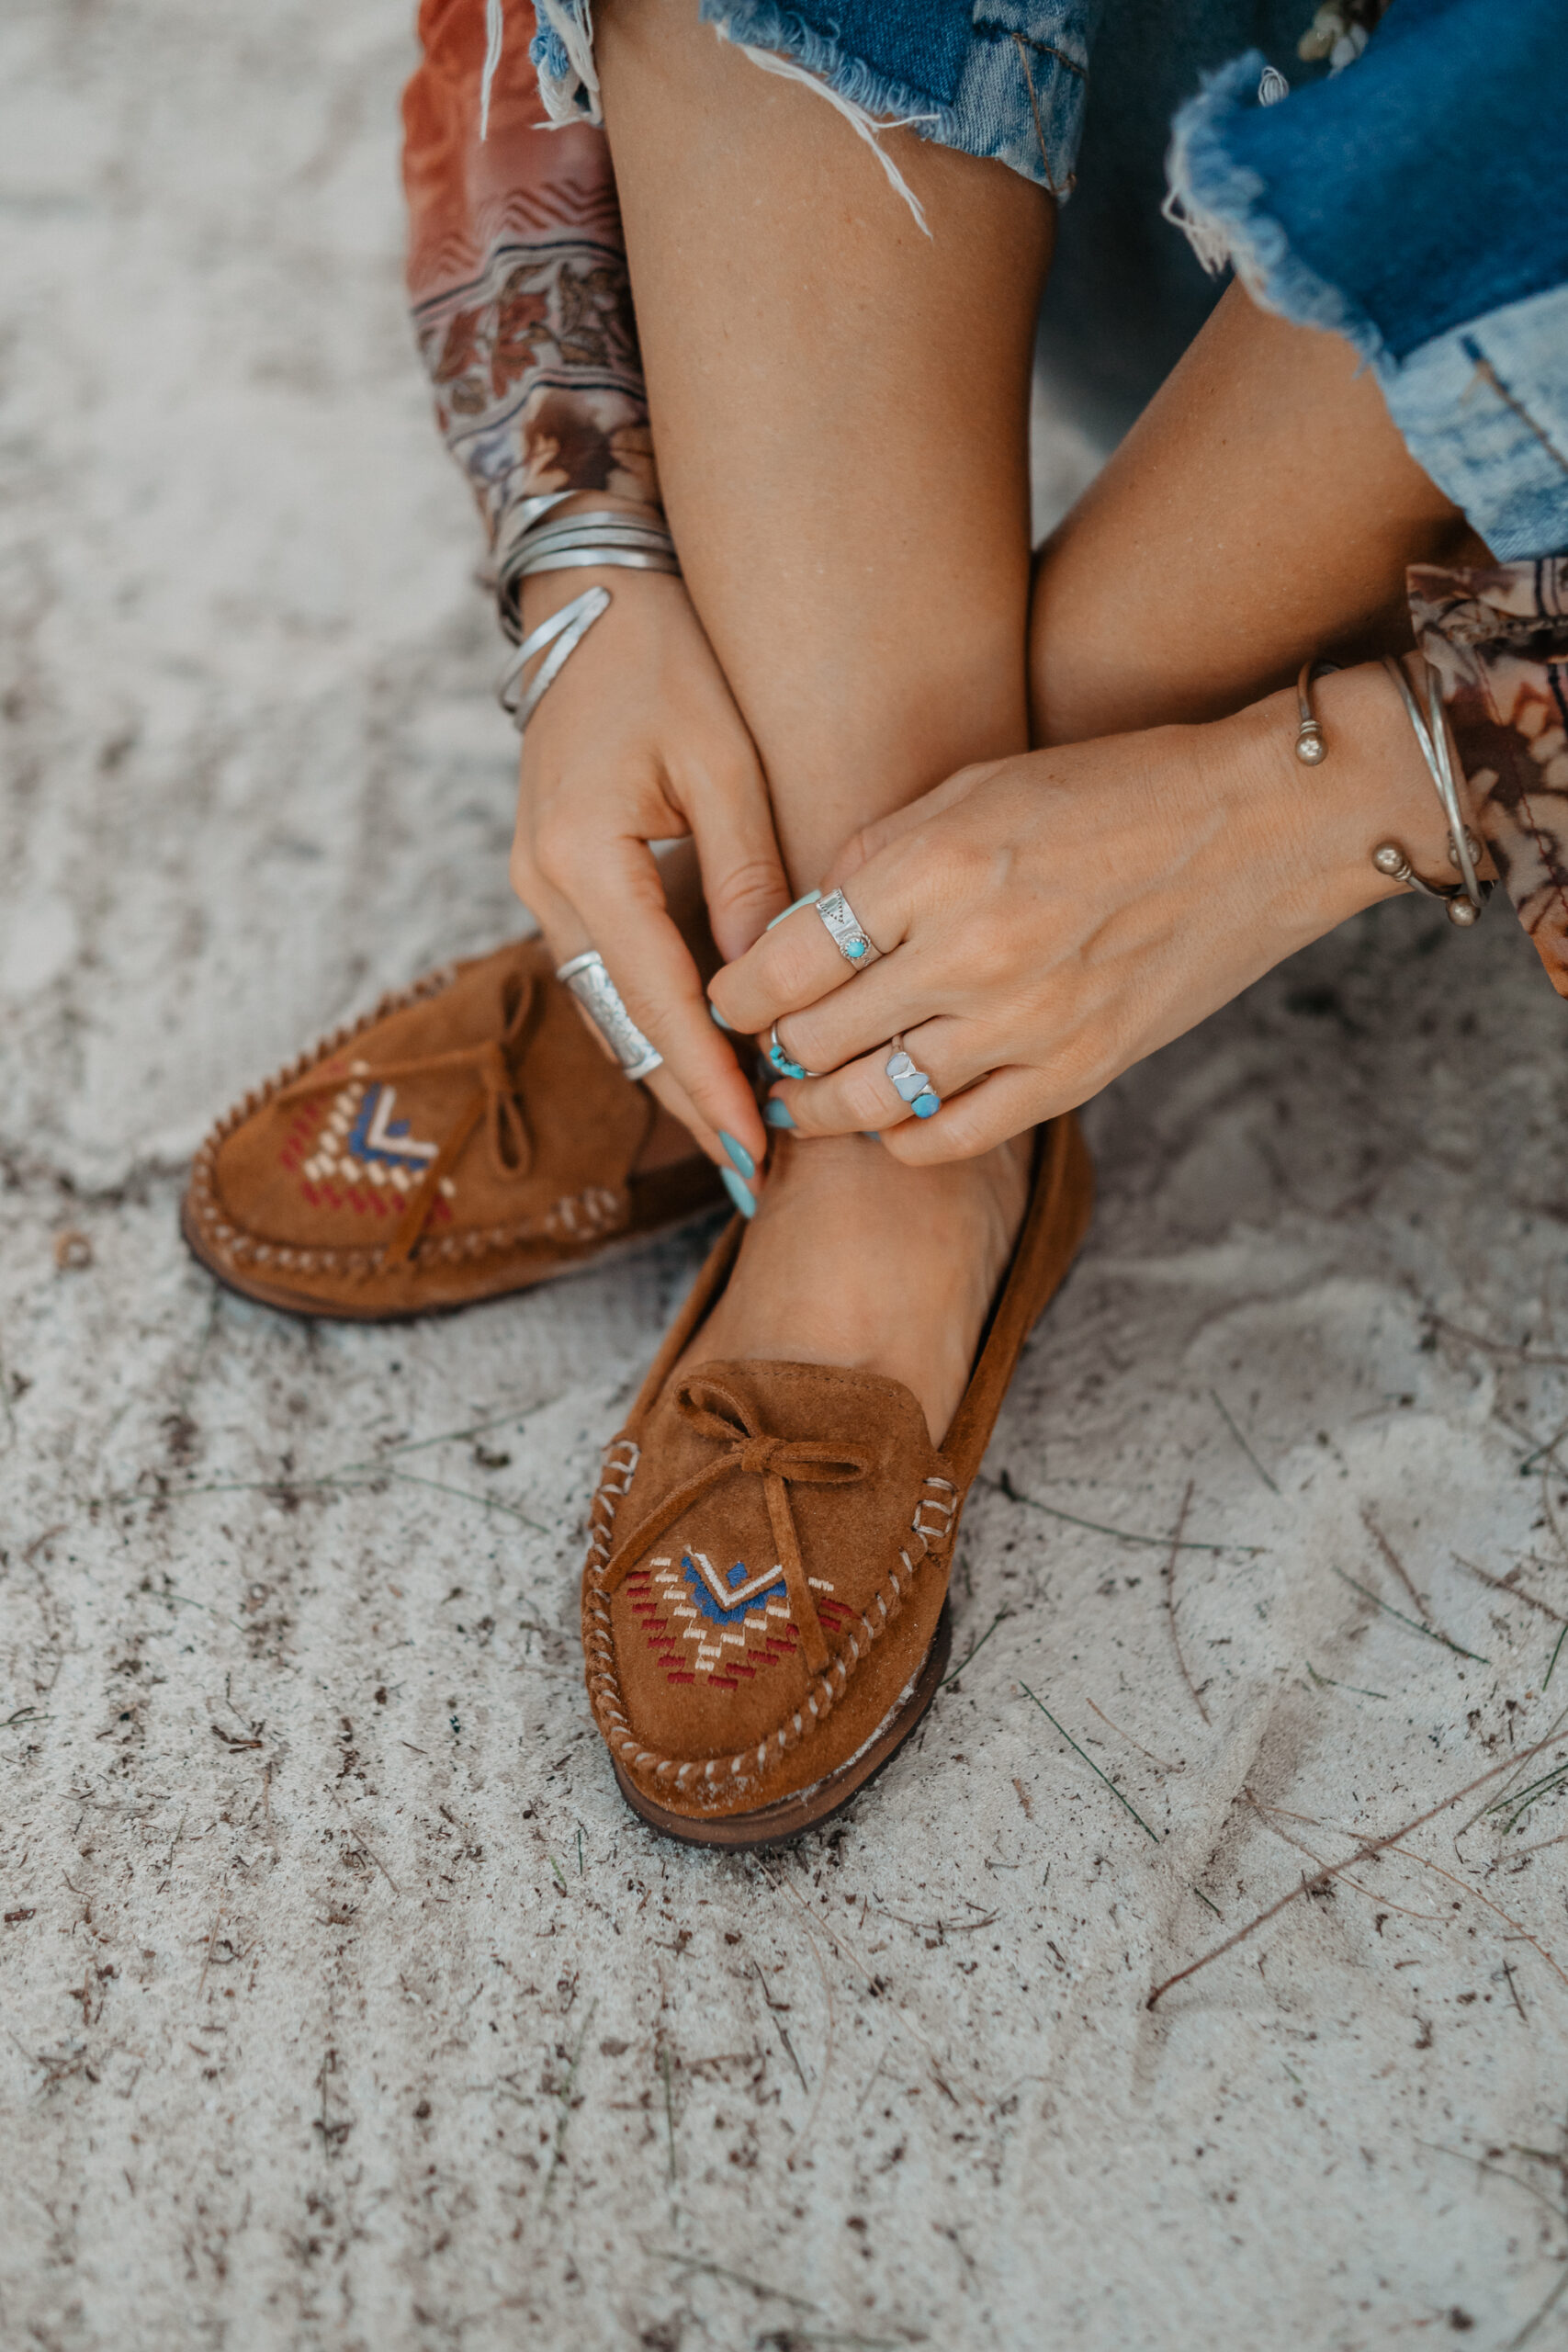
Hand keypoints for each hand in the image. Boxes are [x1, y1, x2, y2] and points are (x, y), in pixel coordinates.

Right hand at [510, 500, 786, 1171]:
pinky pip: (607, 974)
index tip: (753, 1145)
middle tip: (755, 1169)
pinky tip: (710, 1055)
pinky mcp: (554, 881)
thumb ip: (744, 875)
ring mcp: (539, 886)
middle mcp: (545, 885)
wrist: (590, 600)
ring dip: (672, 1067)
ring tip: (742, 1131)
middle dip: (690, 1097)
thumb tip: (763, 985)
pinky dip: (657, 1021)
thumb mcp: (725, 760)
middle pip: (624, 1023)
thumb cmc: (667, 661)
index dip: (708, 1079)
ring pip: (611, 1008)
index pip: (657, 998)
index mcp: (583, 855)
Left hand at [709, 666, 1455, 1160]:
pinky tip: (887, 1124)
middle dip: (773, 1047)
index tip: (730, 995)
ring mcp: (1026, 1023)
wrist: (1262, 826)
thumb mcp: (978, 786)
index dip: (738, 990)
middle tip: (764, 1045)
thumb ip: (879, 858)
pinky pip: (952, 1136)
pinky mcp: (1075, 1071)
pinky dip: (902, 1140)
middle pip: (814, 1038)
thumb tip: (797, 932)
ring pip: (870, 1101)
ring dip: (819, 1106)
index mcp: (934, 864)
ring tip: (802, 1098)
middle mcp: (971, 952)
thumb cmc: (1114, 788)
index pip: (786, 959)